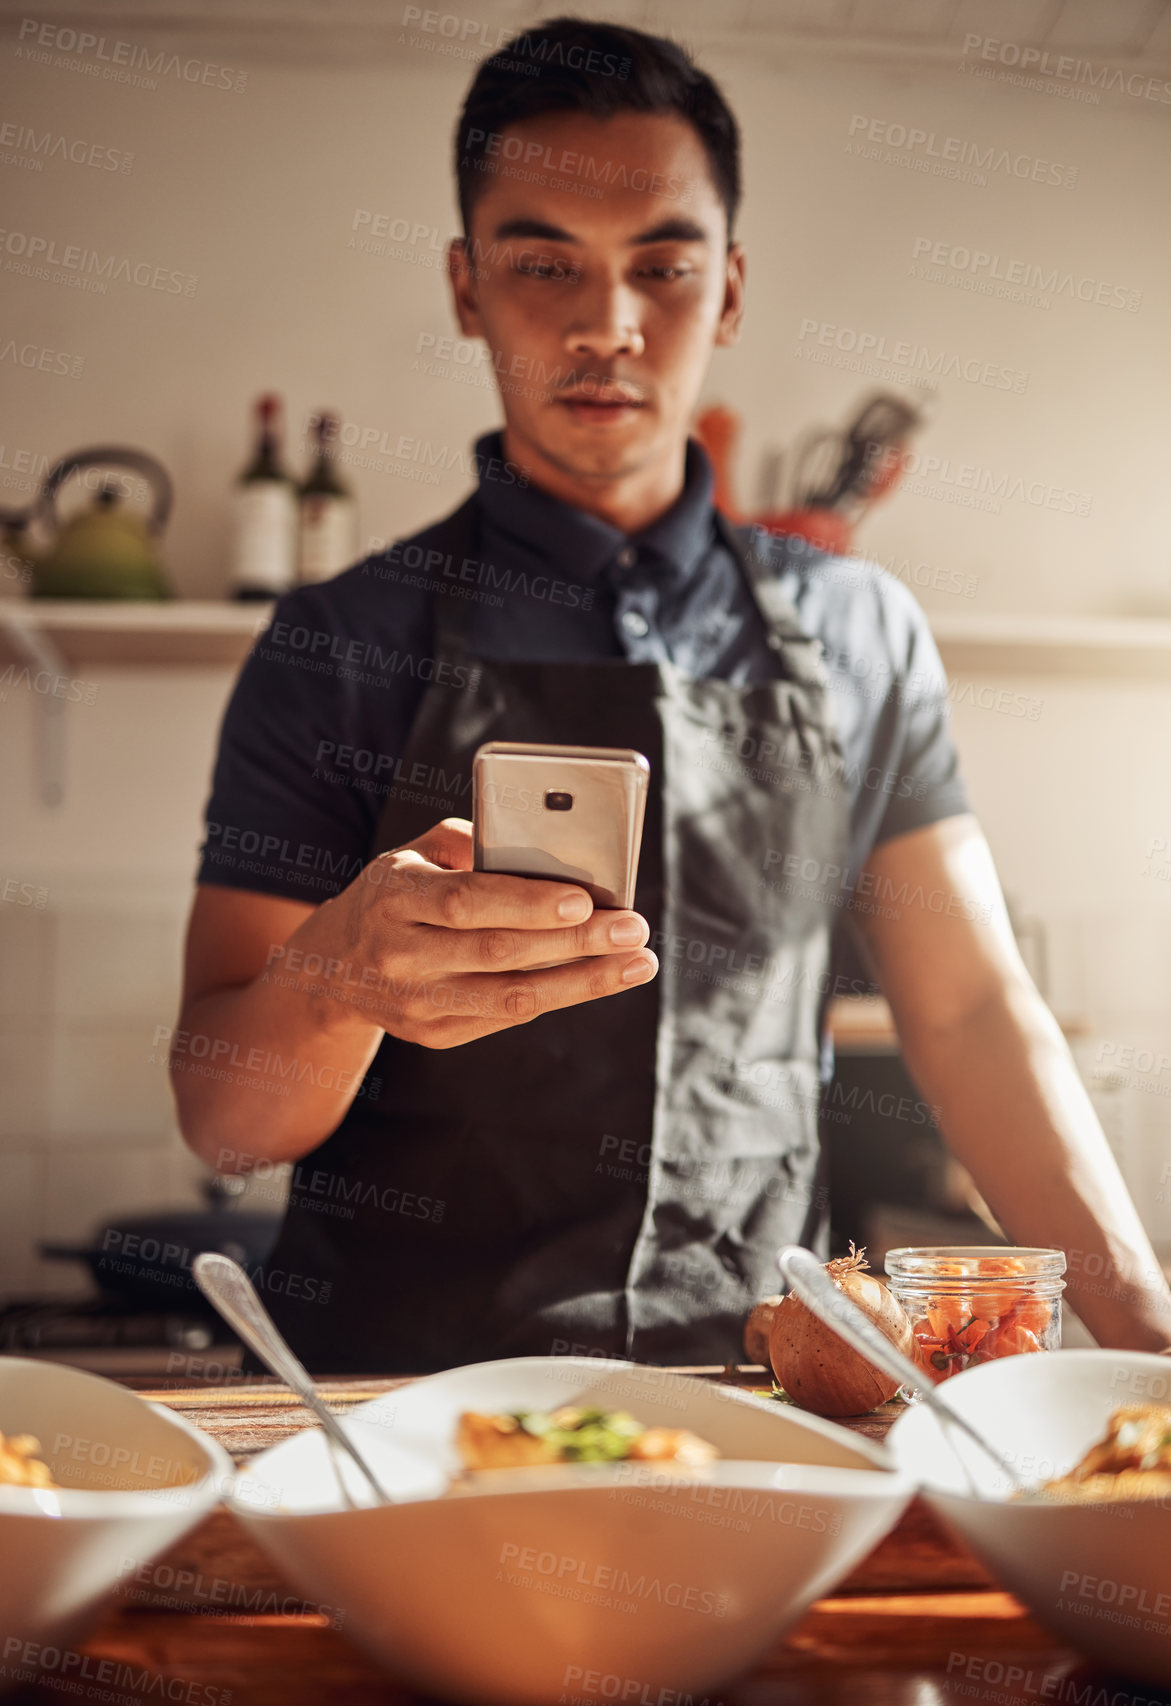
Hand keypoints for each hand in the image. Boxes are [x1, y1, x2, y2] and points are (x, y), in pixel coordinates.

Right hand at [308, 817, 657, 1048]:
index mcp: (394, 898)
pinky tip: (595, 978)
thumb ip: (468, 842)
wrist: (332, 968)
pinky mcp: (434, 1033)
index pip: (466, 902)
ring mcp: (416, 1002)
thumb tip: (542, 846)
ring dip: (583, 981)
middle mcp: (401, 955)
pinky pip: (506, 1015)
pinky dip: (556, 995)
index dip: (527, 903)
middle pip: (500, 952)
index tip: (583, 901)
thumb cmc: (394, 895)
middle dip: (576, 942)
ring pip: (512, 997)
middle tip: (633, 928)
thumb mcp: (412, 853)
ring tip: (635, 963)